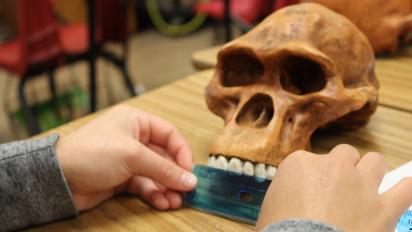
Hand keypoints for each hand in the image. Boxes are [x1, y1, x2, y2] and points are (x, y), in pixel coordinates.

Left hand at [56, 105, 196, 210]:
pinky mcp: (122, 178)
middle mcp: (134, 138)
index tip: (190, 171)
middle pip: (165, 156)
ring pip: (156, 173)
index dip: (182, 152)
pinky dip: (154, 193)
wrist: (58, 178)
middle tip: (187, 191)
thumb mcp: (132, 155)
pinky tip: (162, 202)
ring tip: (175, 201)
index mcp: (136, 121)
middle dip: (175, 174)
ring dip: (167, 187)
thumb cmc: (91, 153)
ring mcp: (128, 159)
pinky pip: (145, 185)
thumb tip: (190, 180)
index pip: (170, 134)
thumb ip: (164, 168)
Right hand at [256, 145, 411, 231]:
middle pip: (344, 154)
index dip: (312, 177)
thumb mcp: (270, 206)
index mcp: (300, 164)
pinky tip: (404, 190)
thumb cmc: (278, 231)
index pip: (310, 160)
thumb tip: (295, 199)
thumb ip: (287, 193)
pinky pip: (405, 190)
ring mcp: (360, 185)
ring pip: (375, 161)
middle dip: (343, 167)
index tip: (310, 191)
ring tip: (367, 186)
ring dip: (372, 172)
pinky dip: (405, 189)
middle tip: (338, 188)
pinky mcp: (383, 209)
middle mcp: (332, 167)